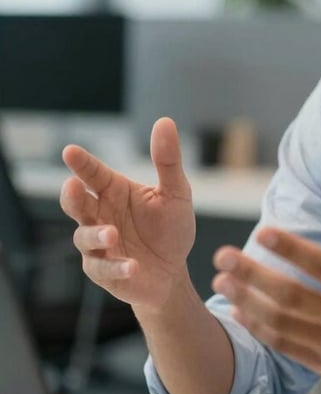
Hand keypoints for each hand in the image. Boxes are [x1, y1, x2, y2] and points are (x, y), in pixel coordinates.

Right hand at [60, 117, 195, 311]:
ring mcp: (98, 244)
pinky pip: (104, 268)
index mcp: (114, 191)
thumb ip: (168, 160)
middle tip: (72, 186)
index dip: (82, 163)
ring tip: (113, 232)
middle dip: (71, 196)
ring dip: (97, 234)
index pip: (93, 174)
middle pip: (76, 203)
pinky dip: (116, 266)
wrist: (173, 270)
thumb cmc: (170, 228)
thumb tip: (165, 122)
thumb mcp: (176, 192)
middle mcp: (100, 215)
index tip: (70, 151)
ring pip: (85, 236)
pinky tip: (132, 265)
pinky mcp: (104, 271)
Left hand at [211, 186, 320, 393]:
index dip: (291, 249)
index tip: (262, 232)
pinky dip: (259, 328)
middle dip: (252, 275)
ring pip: (281, 323)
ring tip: (222, 280)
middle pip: (291, 296)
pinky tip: (240, 310)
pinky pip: (285, 346)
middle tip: (223, 256)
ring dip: (248, 301)